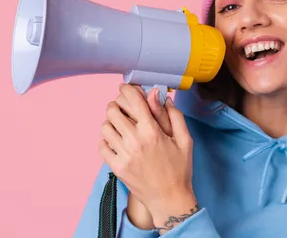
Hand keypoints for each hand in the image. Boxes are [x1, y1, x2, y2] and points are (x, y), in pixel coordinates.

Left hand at [100, 84, 197, 232]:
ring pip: (105, 127)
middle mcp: (135, 141)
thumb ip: (173, 116)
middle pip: (113, 111)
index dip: (127, 89)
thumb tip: (160, 96)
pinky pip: (102, 146)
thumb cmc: (180, 169)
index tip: (125, 88)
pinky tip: (116, 141)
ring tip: (119, 125)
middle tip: (122, 107)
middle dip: (116, 104)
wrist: (170, 199)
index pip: (133, 101)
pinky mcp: (117, 167)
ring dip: (111, 122)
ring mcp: (124, 155)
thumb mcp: (185, 140)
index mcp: (152, 132)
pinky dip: (106, 140)